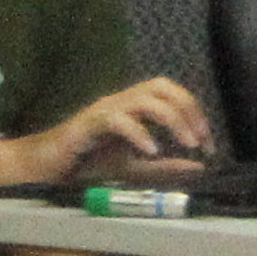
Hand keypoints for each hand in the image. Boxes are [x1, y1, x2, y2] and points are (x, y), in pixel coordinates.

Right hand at [30, 74, 211, 180]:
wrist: (47, 168)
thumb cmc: (88, 163)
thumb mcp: (135, 168)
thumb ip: (166, 168)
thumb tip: (200, 167)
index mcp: (133, 107)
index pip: (172, 95)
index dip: (196, 114)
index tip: (209, 146)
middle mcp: (121, 101)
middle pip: (162, 86)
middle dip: (188, 109)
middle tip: (200, 140)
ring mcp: (104, 109)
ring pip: (145, 99)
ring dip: (172, 119)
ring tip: (186, 144)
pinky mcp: (88, 124)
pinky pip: (117, 120)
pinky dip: (139, 133)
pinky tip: (152, 151)